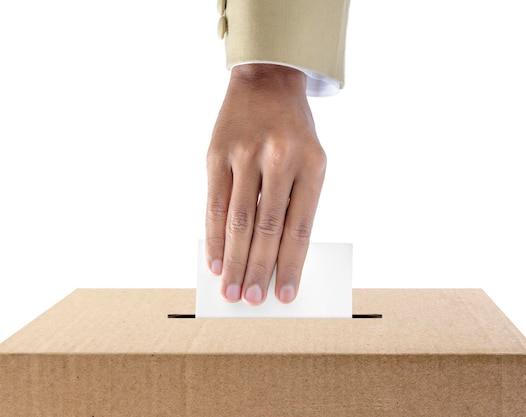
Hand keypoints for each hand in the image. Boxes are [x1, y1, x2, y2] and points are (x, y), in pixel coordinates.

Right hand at [205, 64, 325, 305]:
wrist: (266, 81)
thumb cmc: (292, 132)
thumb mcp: (309, 160)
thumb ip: (295, 203)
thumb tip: (275, 257)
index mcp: (312, 164)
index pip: (300, 227)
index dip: (290, 265)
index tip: (284, 295)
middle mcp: (279, 158)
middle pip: (267, 228)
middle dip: (257, 269)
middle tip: (250, 299)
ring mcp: (245, 154)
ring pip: (237, 220)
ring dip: (233, 260)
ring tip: (230, 288)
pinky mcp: (216, 153)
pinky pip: (213, 203)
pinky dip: (213, 236)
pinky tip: (214, 259)